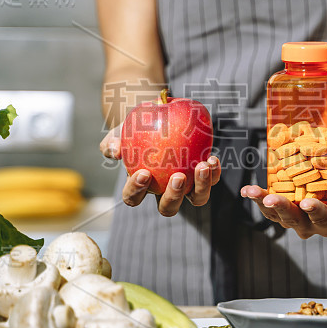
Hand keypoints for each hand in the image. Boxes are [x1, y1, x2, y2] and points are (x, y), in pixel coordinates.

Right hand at [100, 126, 221, 215]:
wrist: (158, 119)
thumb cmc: (135, 129)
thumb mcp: (120, 132)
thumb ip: (112, 142)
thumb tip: (114, 150)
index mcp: (140, 187)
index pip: (133, 198)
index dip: (136, 190)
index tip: (143, 173)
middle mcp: (164, 192)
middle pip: (169, 208)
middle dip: (174, 196)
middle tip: (178, 177)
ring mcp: (186, 187)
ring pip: (196, 199)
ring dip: (201, 187)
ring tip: (202, 167)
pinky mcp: (203, 177)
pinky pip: (211, 180)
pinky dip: (214, 173)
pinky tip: (212, 158)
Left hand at [240, 168, 326, 238]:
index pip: (323, 220)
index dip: (315, 212)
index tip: (307, 203)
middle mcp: (309, 225)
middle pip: (294, 220)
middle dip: (282, 209)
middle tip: (271, 199)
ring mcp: (292, 218)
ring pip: (275, 216)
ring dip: (262, 203)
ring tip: (251, 191)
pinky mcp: (279, 209)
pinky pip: (265, 207)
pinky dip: (256, 198)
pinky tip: (247, 190)